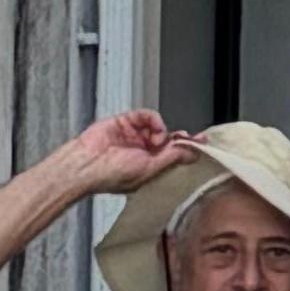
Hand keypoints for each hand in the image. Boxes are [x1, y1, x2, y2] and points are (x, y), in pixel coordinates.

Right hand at [67, 107, 189, 198]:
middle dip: (180, 138)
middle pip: (170, 139)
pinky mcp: (126, 121)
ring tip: (156, 140)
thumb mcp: (149, 170)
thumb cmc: (110, 175)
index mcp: (150, 167)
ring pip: (159, 126)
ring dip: (163, 131)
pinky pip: (147, 115)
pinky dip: (153, 119)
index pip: (174, 155)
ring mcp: (135, 136)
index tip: (203, 142)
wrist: (86, 163)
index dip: (188, 148)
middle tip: (190, 137)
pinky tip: (152, 128)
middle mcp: (143, 151)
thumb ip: (172, 158)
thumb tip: (192, 152)